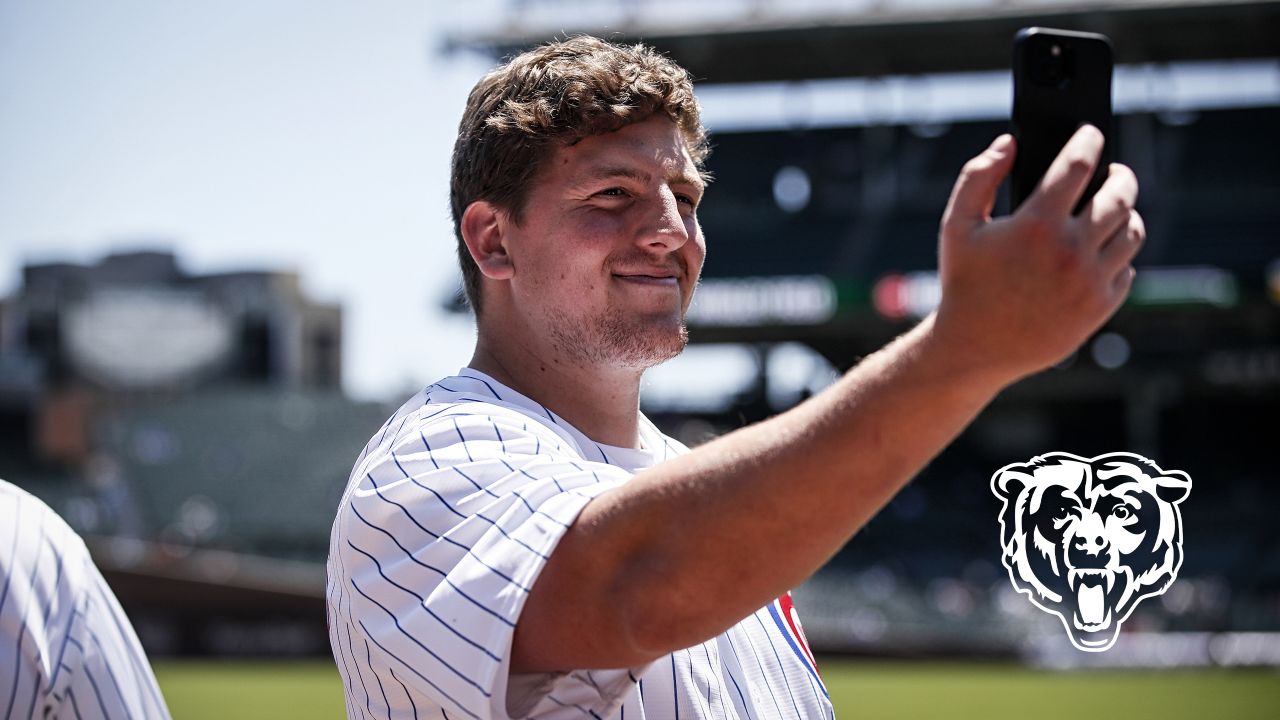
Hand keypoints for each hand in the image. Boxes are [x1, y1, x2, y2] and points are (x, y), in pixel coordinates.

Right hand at [931, 125, 1144, 382]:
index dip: (1089, 140)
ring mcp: (1090, 281)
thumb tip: (1010, 143)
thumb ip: (978, 176)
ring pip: (1132, 231)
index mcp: (1036, 225)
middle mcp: (1071, 250)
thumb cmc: (964, 282)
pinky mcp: (1100, 307)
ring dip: (1125, 213)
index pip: (1080, 164)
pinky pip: (1128, 268)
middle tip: (1112, 172)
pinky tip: (1101, 250)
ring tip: (1111, 209)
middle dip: (1120, 175)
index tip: (1090, 133)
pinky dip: (1118, 254)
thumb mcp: (956, 225)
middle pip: (1121, 194)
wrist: (975, 348)